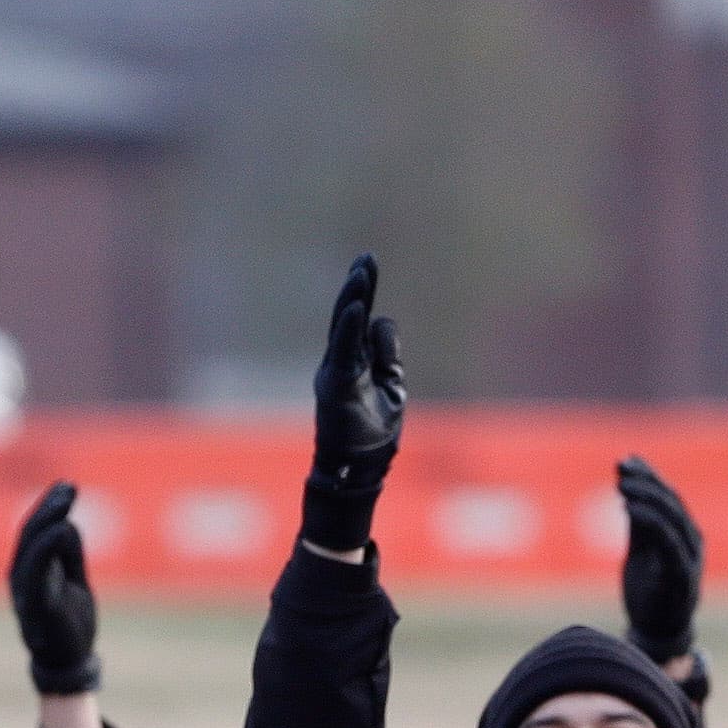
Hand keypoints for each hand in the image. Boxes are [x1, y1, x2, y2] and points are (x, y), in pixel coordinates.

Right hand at [6, 481, 98, 694]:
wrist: (68, 664)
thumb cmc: (70, 622)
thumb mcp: (74, 581)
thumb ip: (69, 555)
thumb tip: (67, 524)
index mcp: (29, 571)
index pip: (34, 533)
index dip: (48, 507)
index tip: (67, 486)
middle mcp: (22, 580)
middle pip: (30, 536)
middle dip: (48, 509)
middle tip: (68, 487)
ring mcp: (26, 594)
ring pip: (31, 550)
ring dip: (47, 521)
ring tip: (65, 500)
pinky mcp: (39, 609)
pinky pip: (39, 574)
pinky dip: (47, 549)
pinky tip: (62, 529)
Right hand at [303, 254, 404, 551]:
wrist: (357, 469)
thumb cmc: (372, 433)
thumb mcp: (391, 384)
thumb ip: (387, 354)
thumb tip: (381, 319)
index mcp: (352, 362)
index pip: (357, 319)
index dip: (363, 292)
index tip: (368, 262)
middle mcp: (339, 363)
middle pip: (348, 317)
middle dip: (358, 288)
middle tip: (367, 258)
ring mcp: (336, 374)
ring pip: (343, 330)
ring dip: (353, 300)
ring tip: (362, 274)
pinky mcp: (337, 387)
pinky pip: (344, 352)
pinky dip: (349, 329)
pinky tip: (357, 308)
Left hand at [616, 456, 701, 662]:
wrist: (656, 630)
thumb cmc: (649, 588)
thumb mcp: (639, 549)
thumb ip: (637, 520)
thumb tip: (625, 482)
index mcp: (683, 533)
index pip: (668, 497)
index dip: (648, 477)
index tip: (624, 460)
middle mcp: (691, 541)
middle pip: (672, 503)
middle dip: (647, 482)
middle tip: (621, 468)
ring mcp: (689, 558)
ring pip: (672, 519)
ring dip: (647, 497)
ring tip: (622, 485)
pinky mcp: (681, 576)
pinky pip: (669, 542)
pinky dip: (650, 521)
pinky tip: (628, 508)